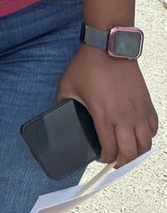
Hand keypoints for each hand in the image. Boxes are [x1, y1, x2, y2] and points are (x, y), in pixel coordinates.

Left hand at [57, 45, 157, 166]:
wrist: (108, 49)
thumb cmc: (88, 66)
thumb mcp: (67, 86)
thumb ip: (63, 103)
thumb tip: (60, 114)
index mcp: (104, 116)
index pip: (110, 149)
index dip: (105, 158)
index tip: (99, 158)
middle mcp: (125, 118)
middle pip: (130, 152)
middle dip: (122, 162)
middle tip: (114, 162)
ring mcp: (139, 112)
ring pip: (145, 144)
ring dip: (137, 153)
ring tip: (127, 153)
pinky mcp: (147, 105)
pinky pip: (153, 129)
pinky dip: (147, 137)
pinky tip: (138, 136)